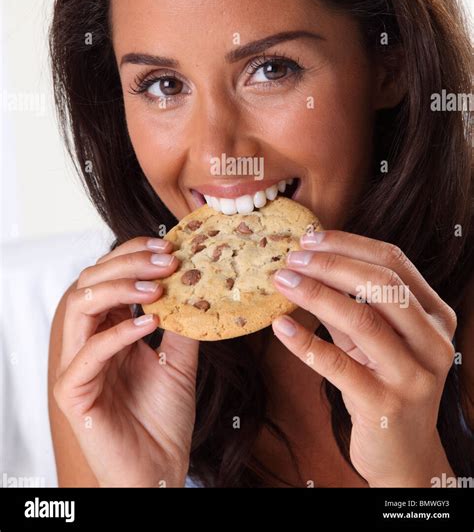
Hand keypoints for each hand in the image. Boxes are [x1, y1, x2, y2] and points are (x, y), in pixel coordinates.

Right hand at [53, 236, 198, 487]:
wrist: (160, 471)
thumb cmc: (164, 418)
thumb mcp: (179, 359)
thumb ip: (181, 322)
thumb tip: (198, 281)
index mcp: (107, 330)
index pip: (107, 276)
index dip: (134, 255)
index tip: (171, 247)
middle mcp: (87, 341)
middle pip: (90, 280)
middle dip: (128, 262)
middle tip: (167, 259)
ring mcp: (76, 365)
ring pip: (79, 305)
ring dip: (119, 287)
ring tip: (157, 287)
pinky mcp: (72, 391)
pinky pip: (88, 352)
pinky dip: (118, 331)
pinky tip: (148, 323)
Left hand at [271, 230, 456, 486]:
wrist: (403, 452)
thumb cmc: (385, 383)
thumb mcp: (375, 339)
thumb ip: (353, 302)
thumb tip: (309, 261)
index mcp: (435, 316)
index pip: (394, 262)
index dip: (349, 244)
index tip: (310, 238)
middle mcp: (432, 342)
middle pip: (381, 284)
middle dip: (330, 264)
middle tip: (292, 258)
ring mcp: (413, 375)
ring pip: (362, 319)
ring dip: (315, 294)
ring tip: (282, 282)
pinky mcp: (385, 405)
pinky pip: (338, 365)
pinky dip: (304, 342)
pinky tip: (280, 326)